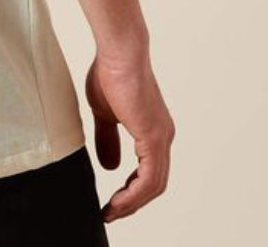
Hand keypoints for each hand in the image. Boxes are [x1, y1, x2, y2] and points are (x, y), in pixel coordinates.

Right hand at [85, 49, 175, 223]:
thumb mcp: (104, 113)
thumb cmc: (110, 73)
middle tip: (110, 214)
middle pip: (153, 184)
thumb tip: (109, 166)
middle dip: (131, 203)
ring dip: (131, 204)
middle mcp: (163, 136)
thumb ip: (108, 139)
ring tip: (110, 212)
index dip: (130, 191)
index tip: (111, 202)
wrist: (118, 52)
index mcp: (153, 129)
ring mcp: (161, 137)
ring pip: (153, 186)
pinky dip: (133, 195)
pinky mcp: (154, 137)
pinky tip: (117, 201)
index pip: (148, 172)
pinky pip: (148, 179)